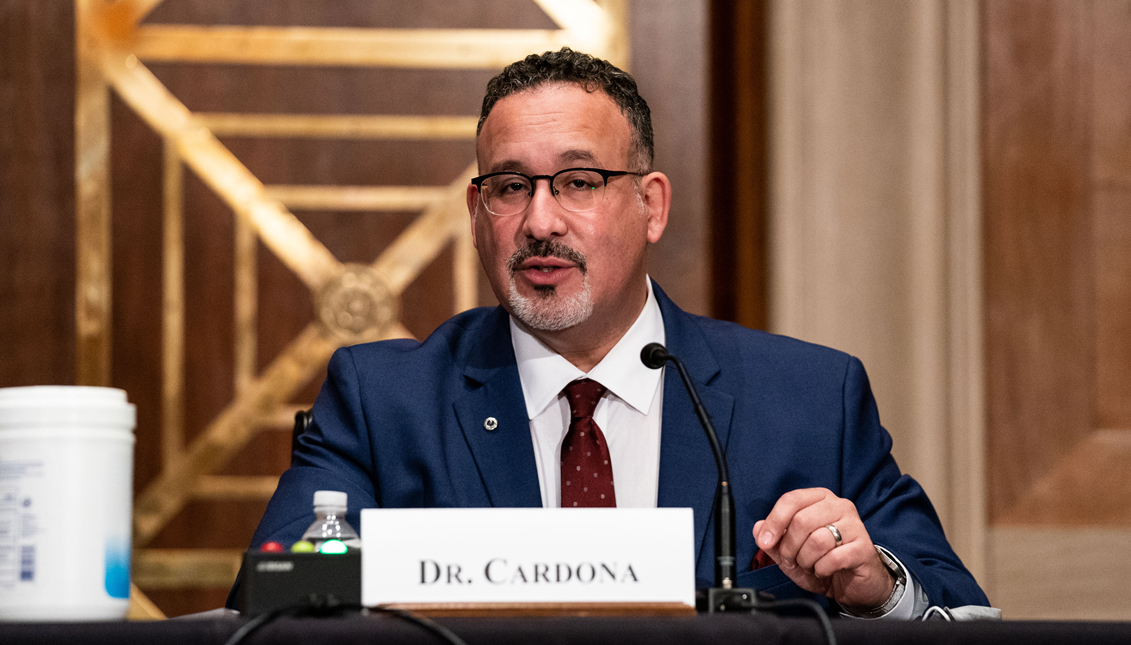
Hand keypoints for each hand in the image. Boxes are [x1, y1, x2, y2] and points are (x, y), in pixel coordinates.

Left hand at [753, 488, 892, 610]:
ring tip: (810, 565)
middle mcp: (840, 506)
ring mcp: (855, 526)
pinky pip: (834, 558)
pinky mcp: (864, 548)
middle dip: (790, 546)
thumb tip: (758, 528)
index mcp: (820, 499)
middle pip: (802, 520)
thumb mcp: (791, 552)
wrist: (853, 584)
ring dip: (806, 560)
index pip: (791, 500)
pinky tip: (824, 570)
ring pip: (818, 540)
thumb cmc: (823, 561)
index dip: (774, 521)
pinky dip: (822, 569)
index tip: (766, 541)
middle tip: (792, 560)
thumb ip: (773, 540)